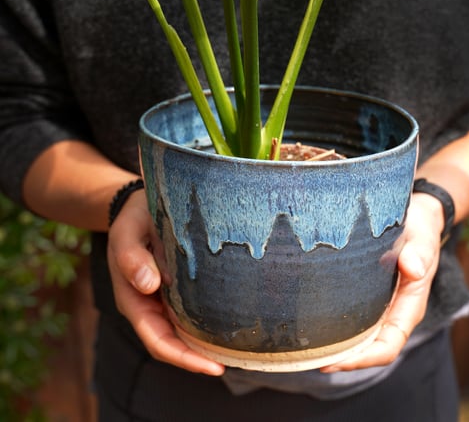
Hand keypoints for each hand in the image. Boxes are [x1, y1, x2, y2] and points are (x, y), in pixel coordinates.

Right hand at [107, 189, 224, 375]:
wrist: (138, 206)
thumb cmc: (133, 219)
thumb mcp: (127, 231)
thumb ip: (131, 256)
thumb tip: (149, 286)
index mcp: (133, 298)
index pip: (157, 339)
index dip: (183, 357)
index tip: (212, 366)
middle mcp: (148, 304)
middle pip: (172, 342)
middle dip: (199, 358)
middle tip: (235, 362)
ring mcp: (163, 298)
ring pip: (183, 331)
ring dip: (204, 344)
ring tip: (238, 350)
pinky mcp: (176, 287)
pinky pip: (191, 311)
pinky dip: (206, 322)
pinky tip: (229, 324)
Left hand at [321, 192, 443, 371]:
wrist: (416, 216)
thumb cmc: (419, 227)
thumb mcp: (422, 236)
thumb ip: (419, 251)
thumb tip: (413, 268)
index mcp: (410, 305)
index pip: (389, 344)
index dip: (363, 359)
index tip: (335, 362)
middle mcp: (395, 311)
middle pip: (371, 348)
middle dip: (344, 359)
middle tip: (309, 361)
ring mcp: (381, 304)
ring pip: (360, 337)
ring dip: (337, 348)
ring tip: (305, 350)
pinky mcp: (368, 293)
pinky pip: (353, 318)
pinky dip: (335, 327)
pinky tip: (313, 324)